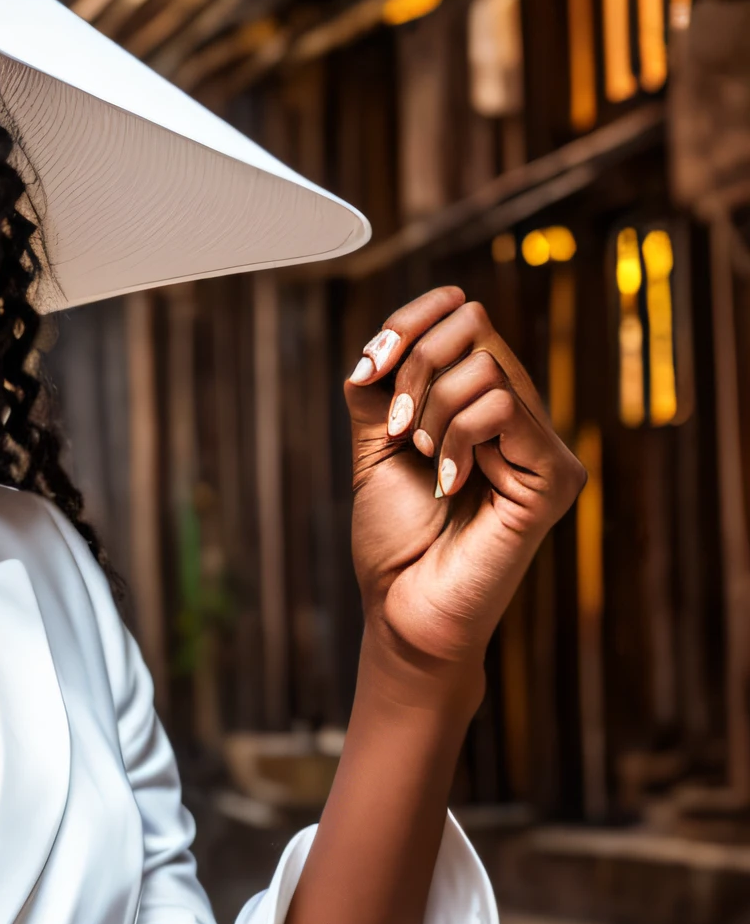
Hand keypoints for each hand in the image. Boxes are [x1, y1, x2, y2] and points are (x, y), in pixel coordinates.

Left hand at [344, 287, 584, 672]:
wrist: (404, 606)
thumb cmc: (395, 538)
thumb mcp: (375, 446)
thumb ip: (380, 391)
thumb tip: (379, 343)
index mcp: (479, 403)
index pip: (462, 317)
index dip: (410, 321)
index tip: (369, 368)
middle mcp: (519, 415)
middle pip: (474, 324)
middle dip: (414, 366)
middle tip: (398, 428)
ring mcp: (542, 446)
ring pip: (486, 367)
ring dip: (433, 411)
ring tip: (427, 461)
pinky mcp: (555, 477)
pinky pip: (503, 409)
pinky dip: (459, 438)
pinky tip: (449, 481)